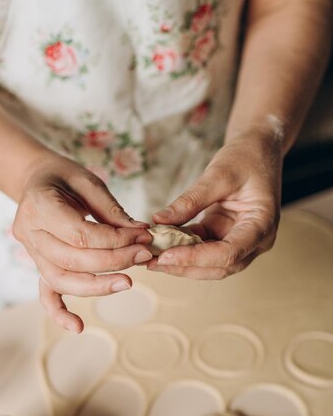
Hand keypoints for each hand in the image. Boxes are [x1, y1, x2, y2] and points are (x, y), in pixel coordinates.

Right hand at [13, 154, 151, 332]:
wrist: (34, 180)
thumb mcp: (88, 181)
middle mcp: (29, 233)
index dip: (115, 240)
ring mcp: (30, 252)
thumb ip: (111, 210)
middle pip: (73, 260)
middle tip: (143, 256)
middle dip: (113, 262)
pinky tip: (78, 327)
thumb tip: (140, 233)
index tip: (143, 236)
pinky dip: (59, 312)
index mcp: (38, 205)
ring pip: (61, 280)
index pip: (81, 235)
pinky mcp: (37, 264)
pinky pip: (45, 293)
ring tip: (127, 283)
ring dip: (97, 286)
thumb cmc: (63, 176)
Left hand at [146, 128, 281, 278]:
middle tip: (151, 262)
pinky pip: (203, 249)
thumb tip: (158, 221)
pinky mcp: (225, 236)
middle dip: (185, 266)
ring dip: (181, 262)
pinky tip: (160, 245)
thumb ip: (190, 200)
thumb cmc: (246, 157)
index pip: (229, 253)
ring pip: (210, 264)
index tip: (165, 256)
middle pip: (220, 266)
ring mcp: (241, 241)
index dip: (196, 258)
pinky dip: (182, 249)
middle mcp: (256, 241)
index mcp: (262, 225)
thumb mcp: (218, 174)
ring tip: (151, 257)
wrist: (258, 149)